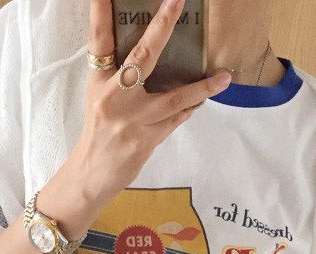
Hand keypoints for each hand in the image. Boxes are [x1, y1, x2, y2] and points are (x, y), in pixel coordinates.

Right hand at [73, 0, 230, 204]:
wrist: (92, 173)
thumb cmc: (99, 131)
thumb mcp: (100, 96)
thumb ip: (119, 74)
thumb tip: (148, 50)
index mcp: (99, 81)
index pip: (99, 39)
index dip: (101, 11)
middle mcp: (115, 97)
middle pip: (142, 56)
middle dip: (161, 26)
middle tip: (176, 1)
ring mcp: (133, 120)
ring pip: (174, 97)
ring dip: (201, 87)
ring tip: (223, 76)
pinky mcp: (147, 140)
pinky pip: (176, 119)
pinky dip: (189, 108)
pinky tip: (202, 101)